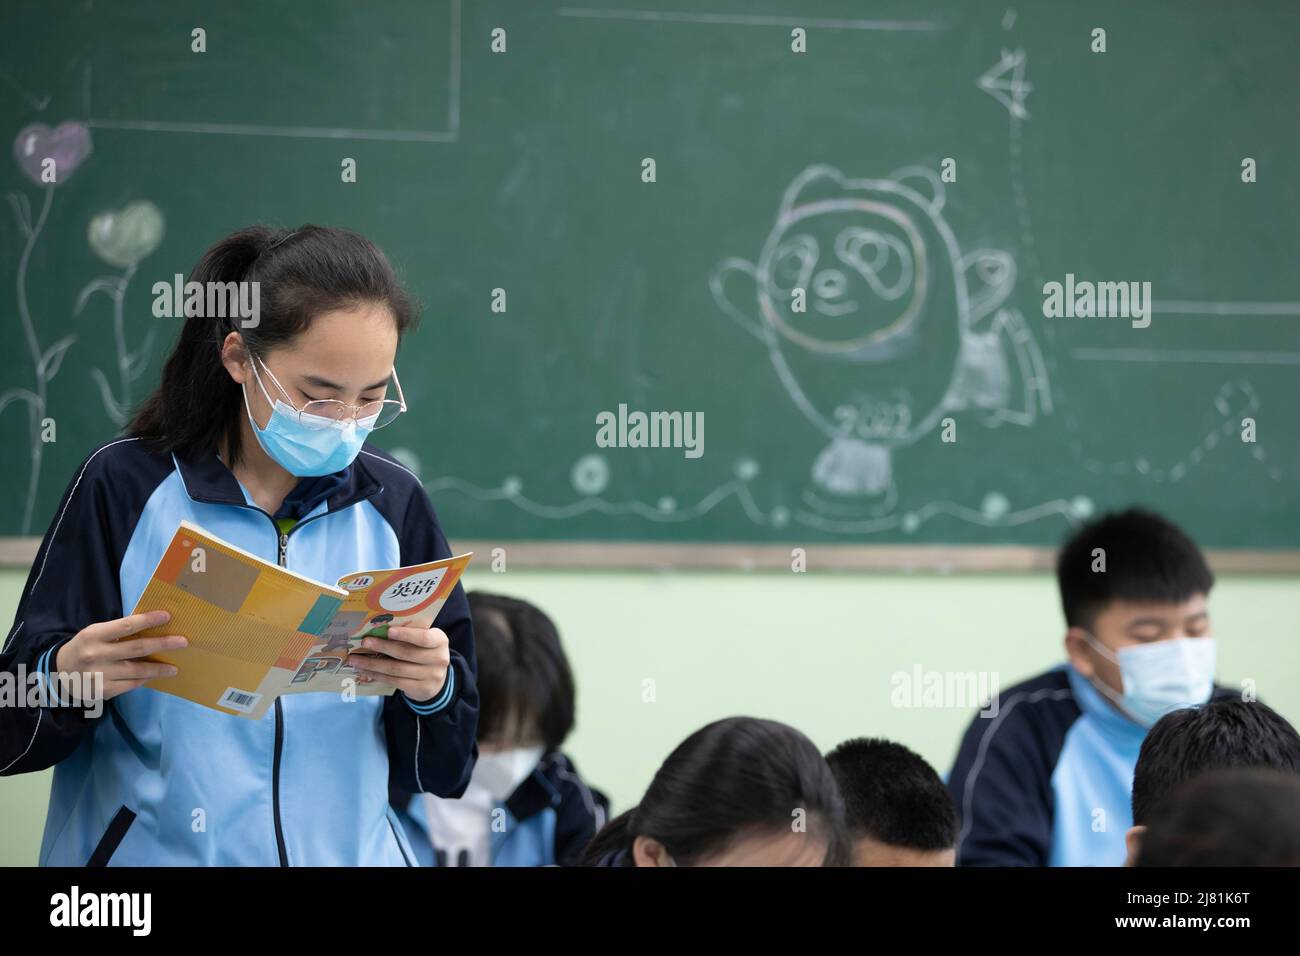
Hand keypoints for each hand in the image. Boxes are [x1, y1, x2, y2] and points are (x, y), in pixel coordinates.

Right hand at [54, 610, 185, 701]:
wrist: (59, 673)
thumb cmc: (85, 647)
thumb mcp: (95, 634)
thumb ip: (118, 632)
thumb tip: (153, 627)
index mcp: (94, 635)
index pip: (126, 625)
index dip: (148, 620)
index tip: (167, 616)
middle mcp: (96, 654)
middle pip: (137, 648)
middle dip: (163, 644)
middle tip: (183, 642)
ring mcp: (99, 675)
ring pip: (137, 670)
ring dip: (159, 668)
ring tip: (174, 668)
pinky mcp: (102, 691)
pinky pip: (130, 684)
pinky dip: (144, 679)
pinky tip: (154, 676)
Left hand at [347, 626, 449, 702]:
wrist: (436, 680)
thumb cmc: (424, 653)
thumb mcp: (424, 642)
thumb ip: (410, 635)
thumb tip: (379, 629)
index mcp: (440, 641)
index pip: (424, 637)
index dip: (406, 634)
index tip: (388, 631)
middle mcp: (439, 659)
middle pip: (406, 653)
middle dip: (382, 647)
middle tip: (365, 642)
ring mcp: (431, 676)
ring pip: (396, 669)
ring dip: (373, 664)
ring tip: (356, 660)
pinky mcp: (421, 689)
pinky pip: (394, 681)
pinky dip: (378, 675)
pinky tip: (365, 671)